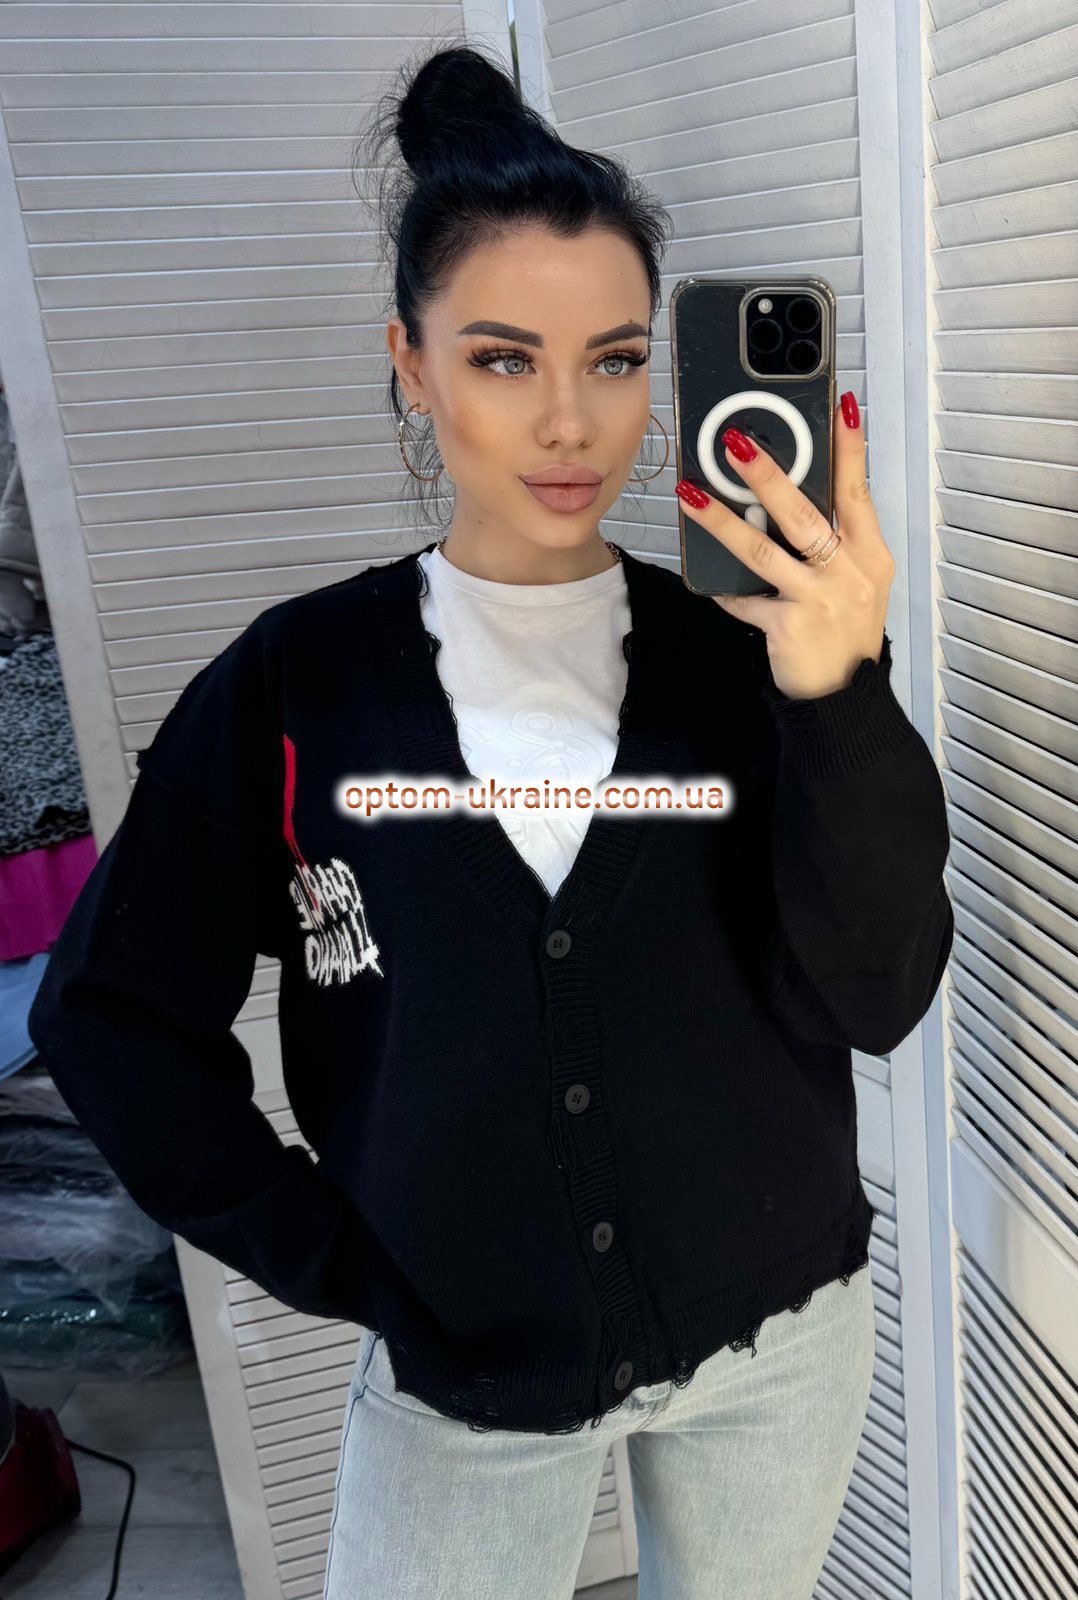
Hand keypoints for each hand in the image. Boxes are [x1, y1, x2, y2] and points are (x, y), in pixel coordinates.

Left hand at [675, 394, 895, 699]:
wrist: (844, 697)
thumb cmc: (846, 634)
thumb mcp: (859, 582)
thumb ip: (836, 543)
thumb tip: (791, 498)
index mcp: (870, 555)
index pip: (859, 491)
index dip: (851, 448)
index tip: (843, 407)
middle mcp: (848, 573)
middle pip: (805, 514)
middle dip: (769, 475)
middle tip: (737, 444)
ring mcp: (818, 600)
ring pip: (764, 551)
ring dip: (723, 520)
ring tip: (691, 494)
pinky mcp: (789, 626)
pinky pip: (746, 599)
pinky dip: (725, 588)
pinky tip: (705, 576)